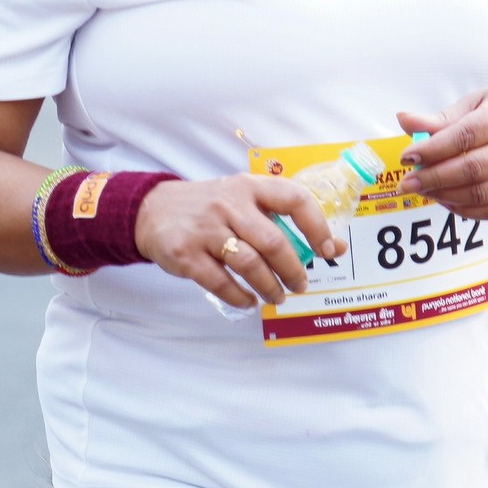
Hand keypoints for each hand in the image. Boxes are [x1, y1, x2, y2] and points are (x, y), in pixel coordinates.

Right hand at [137, 175, 340, 309]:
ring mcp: (206, 229)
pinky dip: (239, 297)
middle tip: (300, 285)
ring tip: (276, 297)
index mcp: (249, 186)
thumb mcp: (245, 202)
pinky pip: (220, 282)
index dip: (316, 226)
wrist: (152, 210)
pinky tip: (248, 300)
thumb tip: (335, 248)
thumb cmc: (210, 207)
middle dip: (293, 269)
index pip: (294, 199)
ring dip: (269, 287)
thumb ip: (285, 220)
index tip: (326, 250)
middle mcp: (229, 204)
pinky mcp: (186, 254)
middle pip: (272, 241)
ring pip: (249, 264)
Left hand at [398, 80, 487, 218]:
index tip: (407, 157)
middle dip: (434, 178)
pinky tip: (446, 200)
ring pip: (482, 194)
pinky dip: (466, 210)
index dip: (432, 149)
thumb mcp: (480, 100)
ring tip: (423, 190)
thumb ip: (443, 117)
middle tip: (407, 183)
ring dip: (446, 196)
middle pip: (472, 169)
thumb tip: (404, 120)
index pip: (465, 136)